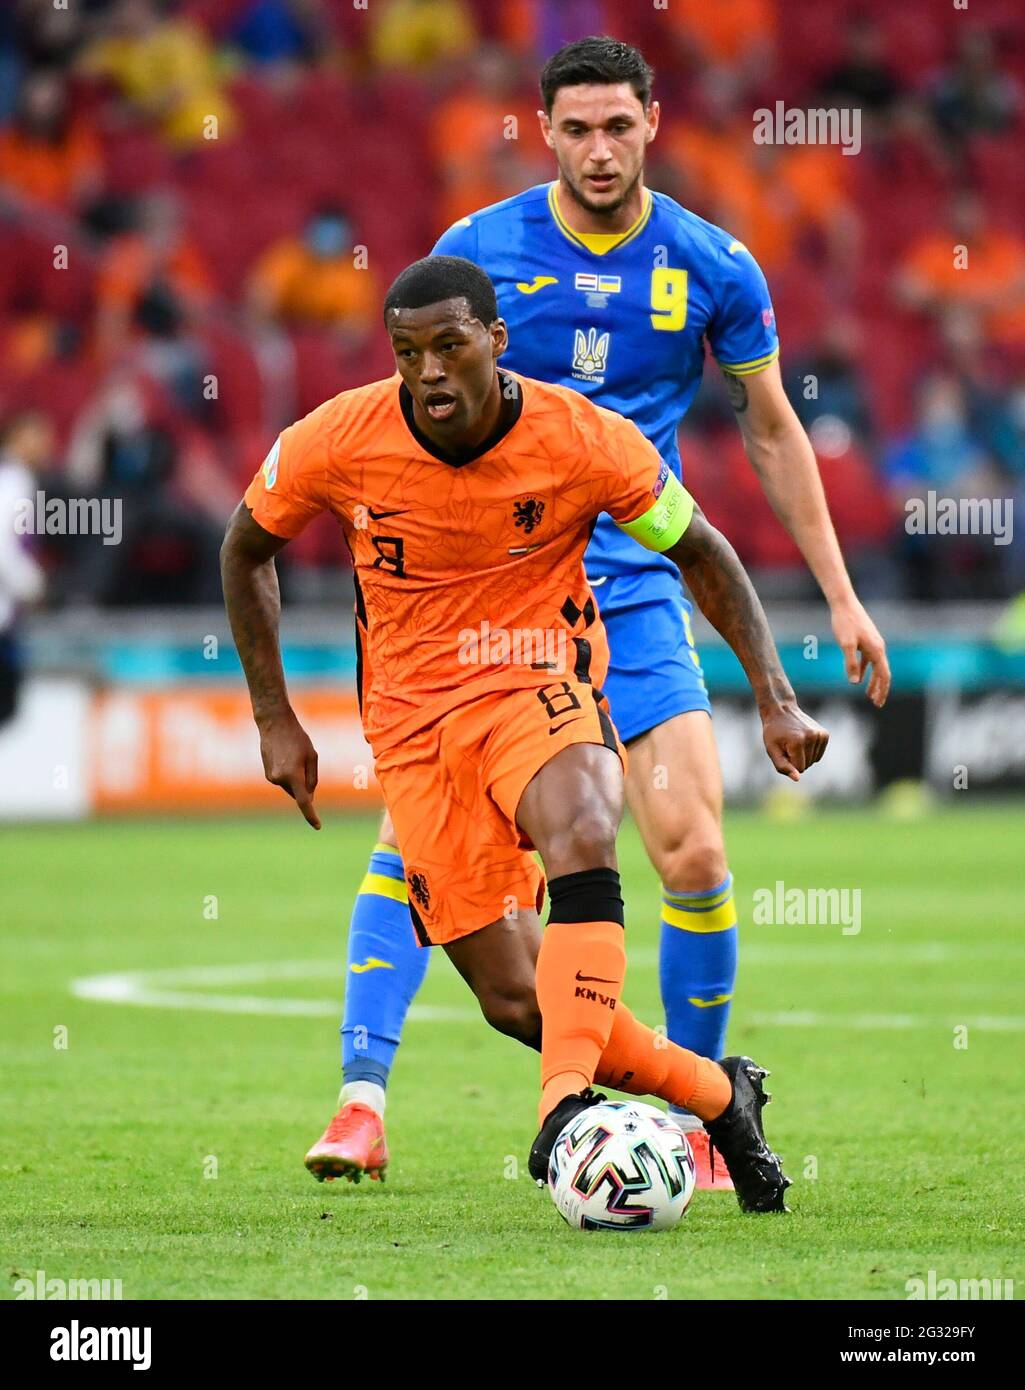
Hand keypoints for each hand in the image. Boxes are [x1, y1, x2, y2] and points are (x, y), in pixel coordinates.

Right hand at [258, 709, 320, 828]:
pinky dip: (288, 773)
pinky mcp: (267, 774)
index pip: (303, 802)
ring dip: (296, 777)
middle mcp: (280, 779)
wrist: (274, 724)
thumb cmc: (297, 738)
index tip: (317, 826)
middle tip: (304, 761)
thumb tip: (308, 797)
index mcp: (293, 775)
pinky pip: (283, 780)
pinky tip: (285, 756)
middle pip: (299, 791)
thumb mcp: (312, 756)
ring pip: (291, 786)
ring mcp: (272, 778)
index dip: (311, 815)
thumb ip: (312, 778)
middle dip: (305, 784)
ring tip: (293, 755)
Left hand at [761, 701, 828, 781]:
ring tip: (795, 741)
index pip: (800, 769)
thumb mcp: (772, 750)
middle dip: (797, 759)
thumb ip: (783, 766)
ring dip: (803, 756)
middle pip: (807, 765)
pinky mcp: (824, 734)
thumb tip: (798, 778)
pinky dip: (810, 752)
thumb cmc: (774, 733)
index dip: (790, 763)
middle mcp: (812, 737)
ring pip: (813, 761)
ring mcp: (820, 735)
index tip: (783, 750)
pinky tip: (803, 740)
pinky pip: (818, 755)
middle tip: (788, 745)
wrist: (781, 711)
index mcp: (798, 742)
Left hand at [831, 598, 889, 706]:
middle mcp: (878, 647)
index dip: (882, 690)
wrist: (844, 604)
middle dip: (880, 689)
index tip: (878, 703)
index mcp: (876, 650)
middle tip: (876, 703)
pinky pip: (868, 659)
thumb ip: (850, 664)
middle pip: (883, 673)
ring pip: (876, 667)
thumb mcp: (845, 645)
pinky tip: (859, 677)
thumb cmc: (844, 623)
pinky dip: (865, 670)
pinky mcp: (866, 640)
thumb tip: (854, 683)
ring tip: (869, 695)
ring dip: (873, 681)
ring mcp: (873, 643)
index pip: (884, 675)